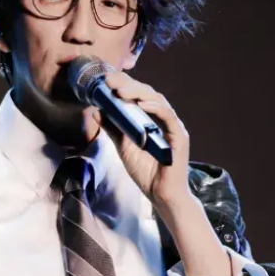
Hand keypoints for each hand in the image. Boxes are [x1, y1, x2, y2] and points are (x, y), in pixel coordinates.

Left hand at [90, 71, 192, 209]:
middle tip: (109, 80)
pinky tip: (141, 103)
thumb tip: (95, 110)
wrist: (160, 196)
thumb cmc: (145, 172)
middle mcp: (163, 119)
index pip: (138, 96)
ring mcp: (172, 127)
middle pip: (147, 94)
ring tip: (120, 90)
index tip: (105, 80)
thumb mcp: (122, 146)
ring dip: (138, 92)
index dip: (123, 85)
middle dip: (128, 84)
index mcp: (151, 119)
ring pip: (157, 100)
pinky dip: (155, 107)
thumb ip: (112, 128)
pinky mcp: (179, 137)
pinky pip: (168, 117)